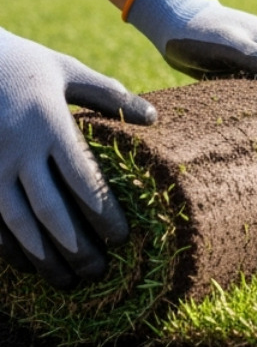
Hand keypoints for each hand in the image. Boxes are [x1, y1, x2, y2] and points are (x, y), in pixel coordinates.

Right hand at [0, 29, 157, 289]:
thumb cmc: (21, 63)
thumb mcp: (66, 70)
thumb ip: (109, 95)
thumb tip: (153, 118)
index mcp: (48, 125)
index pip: (83, 179)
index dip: (103, 213)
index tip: (123, 238)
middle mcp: (17, 150)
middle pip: (51, 211)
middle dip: (76, 247)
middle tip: (100, 273)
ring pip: (17, 223)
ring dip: (42, 257)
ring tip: (67, 282)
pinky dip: (7, 247)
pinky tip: (27, 265)